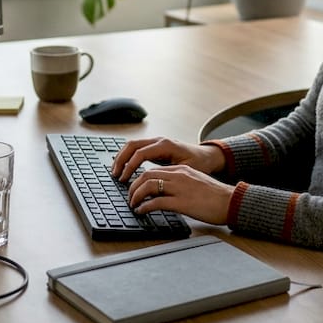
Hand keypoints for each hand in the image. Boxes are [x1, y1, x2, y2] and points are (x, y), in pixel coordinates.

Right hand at [110, 136, 224, 181]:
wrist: (208, 156)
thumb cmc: (200, 163)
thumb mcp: (186, 170)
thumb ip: (169, 174)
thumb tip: (153, 182)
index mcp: (166, 145)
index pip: (140, 153)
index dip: (129, 166)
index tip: (124, 179)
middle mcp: (159, 140)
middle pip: (132, 145)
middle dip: (120, 160)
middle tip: (114, 175)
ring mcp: (156, 141)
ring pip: (132, 144)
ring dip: (121, 157)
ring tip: (115, 171)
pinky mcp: (155, 146)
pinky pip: (136, 147)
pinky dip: (127, 156)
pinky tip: (123, 166)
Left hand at [127, 165, 234, 225]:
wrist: (230, 201)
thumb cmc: (215, 196)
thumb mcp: (196, 182)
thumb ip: (180, 183)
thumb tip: (165, 192)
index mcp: (182, 169)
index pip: (154, 170)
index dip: (141, 180)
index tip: (135, 188)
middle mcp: (179, 175)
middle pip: (147, 175)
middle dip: (134, 186)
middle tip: (130, 197)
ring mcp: (180, 188)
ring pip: (148, 185)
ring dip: (136, 195)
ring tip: (133, 204)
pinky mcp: (182, 203)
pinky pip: (156, 202)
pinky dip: (145, 207)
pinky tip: (142, 211)